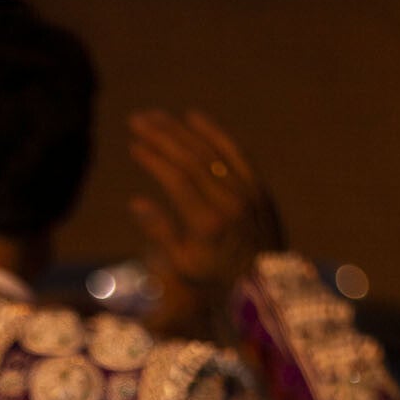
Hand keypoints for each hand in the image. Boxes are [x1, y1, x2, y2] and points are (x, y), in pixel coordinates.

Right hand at [128, 109, 282, 339]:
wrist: (265, 283)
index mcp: (207, 224)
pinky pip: (234, 151)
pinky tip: (193, 117)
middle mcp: (229, 203)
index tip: (134, 145)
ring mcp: (247, 192)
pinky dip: (213, 133)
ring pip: (210, 150)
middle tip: (137, 120)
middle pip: (191, 158)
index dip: (153, 160)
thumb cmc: (216, 278)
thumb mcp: (184, 265)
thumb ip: (161, 231)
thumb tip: (135, 202)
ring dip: (181, 130)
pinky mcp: (258, 186)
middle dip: (161, 136)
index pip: (176, 180)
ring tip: (156, 116)